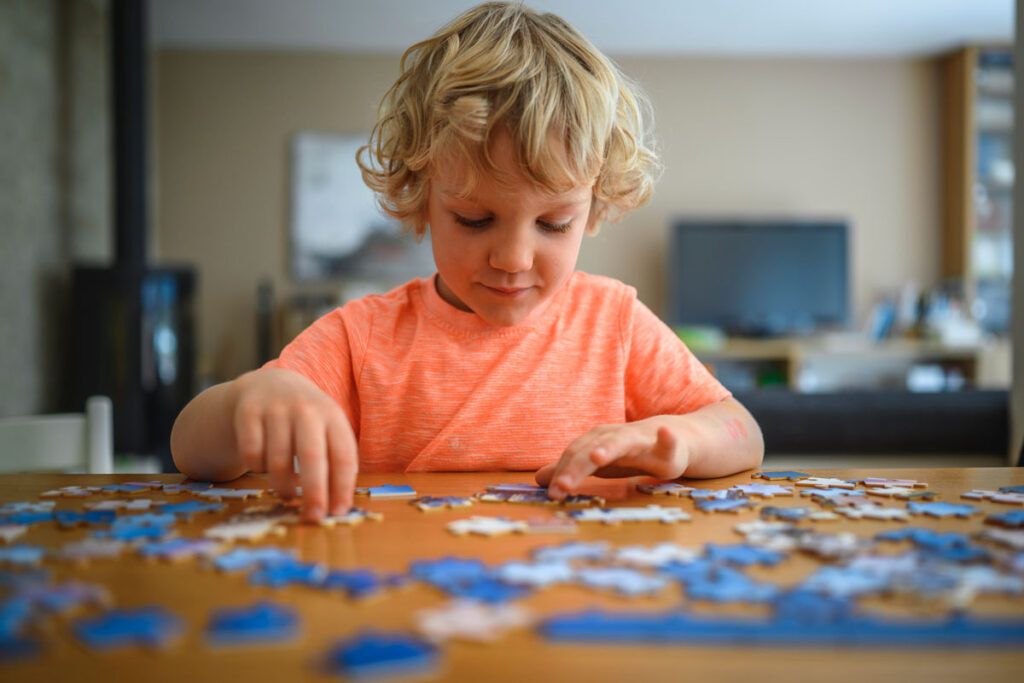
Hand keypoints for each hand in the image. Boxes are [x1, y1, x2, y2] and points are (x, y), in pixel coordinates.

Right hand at [231, 368, 357, 521]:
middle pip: (312, 456)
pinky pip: (252, 454)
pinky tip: (264, 464)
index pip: (343, 455)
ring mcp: (276, 408)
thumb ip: (333, 461)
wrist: (268, 384)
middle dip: (314, 491)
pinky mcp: (248, 412)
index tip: (338, 512)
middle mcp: (306, 409)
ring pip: (278, 460)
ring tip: (287, 492)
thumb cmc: (305, 421)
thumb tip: (336, 507)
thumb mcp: (326, 430)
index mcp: (333, 416)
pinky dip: (257, 468)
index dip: (342, 486)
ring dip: (283, 486)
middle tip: (313, 517)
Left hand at [535, 419, 688, 498]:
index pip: (574, 457)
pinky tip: (665, 434)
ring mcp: (641, 439)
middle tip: (563, 486)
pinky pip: (667, 441)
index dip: (562, 473)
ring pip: (622, 442)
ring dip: (609, 448)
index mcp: (596, 441)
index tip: (552, 494)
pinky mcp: (667, 446)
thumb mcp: (598, 464)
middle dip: (577, 468)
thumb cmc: (629, 453)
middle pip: (591, 451)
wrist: (670, 437)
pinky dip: (666, 437)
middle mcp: (614, 437)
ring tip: (596, 457)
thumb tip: (540, 479)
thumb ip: (572, 470)